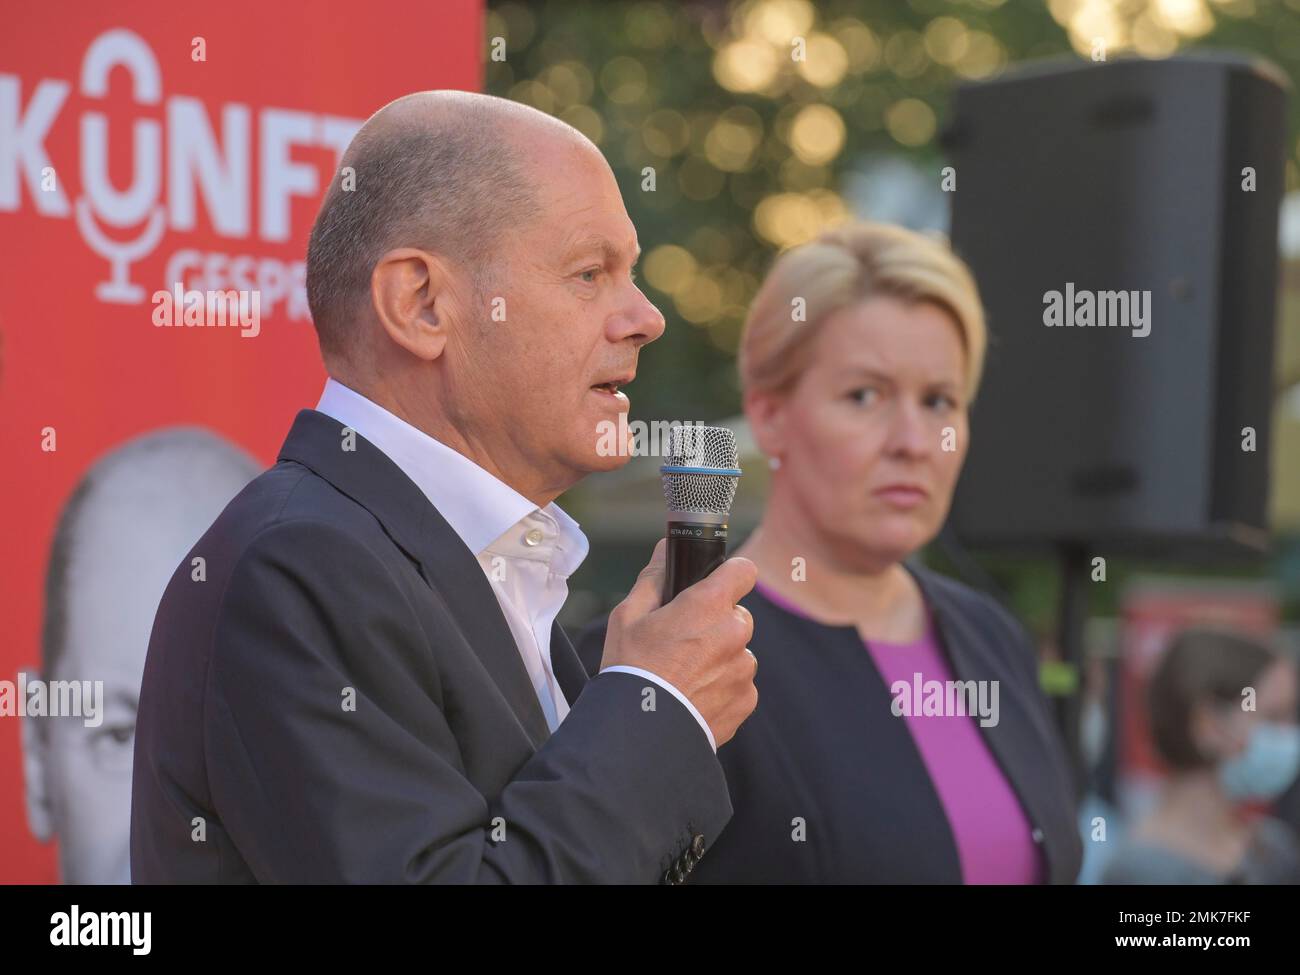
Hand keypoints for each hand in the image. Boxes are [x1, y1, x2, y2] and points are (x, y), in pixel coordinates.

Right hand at [600, 539, 757, 746]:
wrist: (640, 732)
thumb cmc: (630, 669)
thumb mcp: (628, 616)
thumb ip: (654, 578)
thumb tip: (665, 550)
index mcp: (708, 605)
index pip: (743, 570)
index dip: (730, 574)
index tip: (717, 583)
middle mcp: (734, 633)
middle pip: (736, 615)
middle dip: (716, 622)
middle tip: (683, 641)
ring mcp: (743, 669)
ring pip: (738, 651)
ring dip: (720, 657)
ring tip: (684, 676)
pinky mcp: (746, 700)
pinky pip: (739, 684)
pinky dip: (722, 687)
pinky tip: (694, 696)